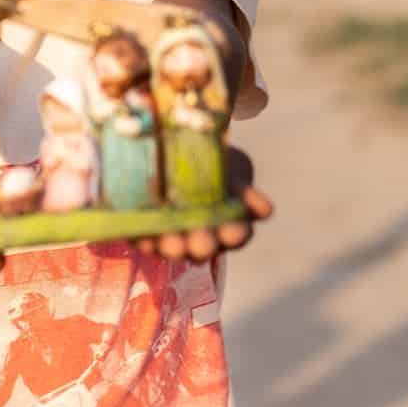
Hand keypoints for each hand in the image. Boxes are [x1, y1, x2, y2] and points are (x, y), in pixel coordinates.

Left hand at [132, 145, 273, 263]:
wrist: (185, 158)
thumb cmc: (217, 171)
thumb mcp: (234, 176)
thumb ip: (246, 194)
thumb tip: (265, 211)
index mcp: (227, 228)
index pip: (235, 235)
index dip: (234, 234)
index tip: (233, 230)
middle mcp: (200, 239)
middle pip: (201, 248)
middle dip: (200, 245)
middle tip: (200, 241)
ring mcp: (173, 238)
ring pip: (171, 247)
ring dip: (169, 246)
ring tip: (168, 240)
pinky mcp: (146, 231)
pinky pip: (143, 237)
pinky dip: (141, 236)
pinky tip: (141, 230)